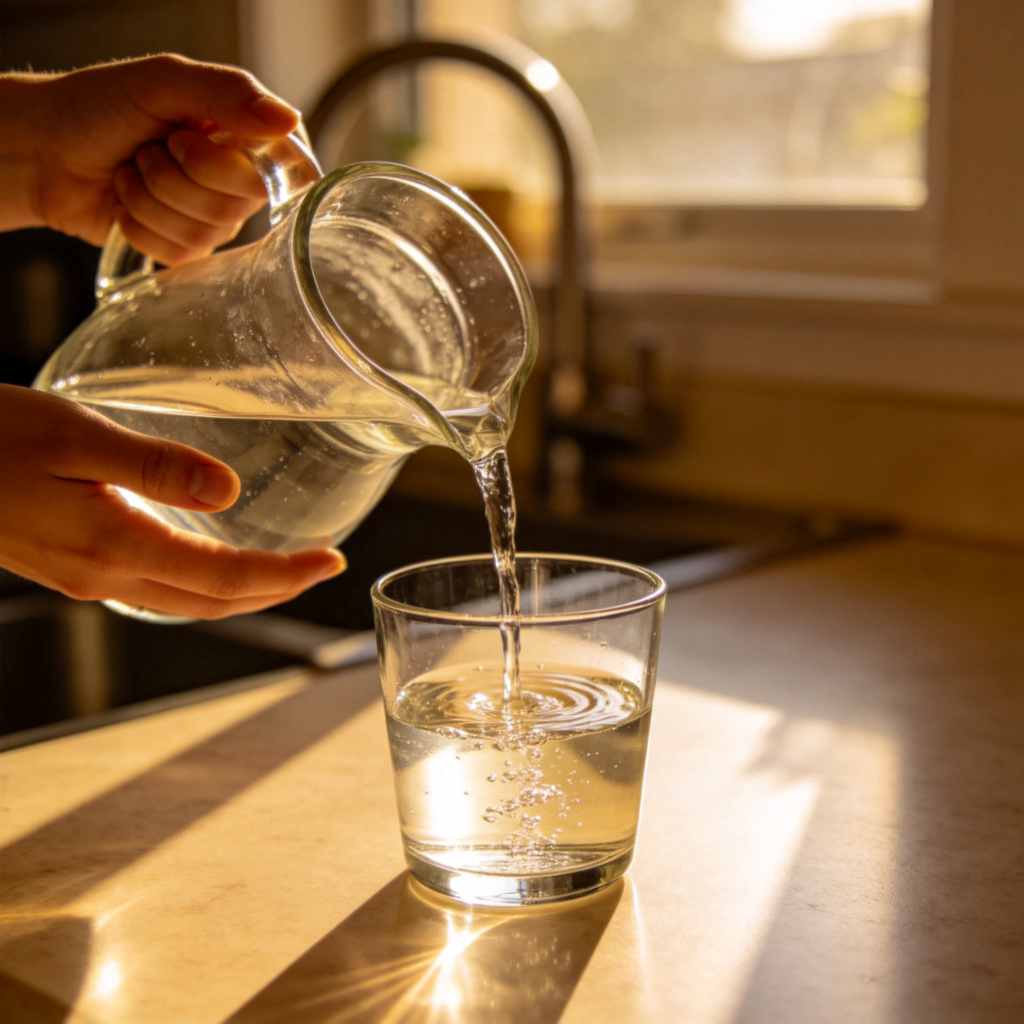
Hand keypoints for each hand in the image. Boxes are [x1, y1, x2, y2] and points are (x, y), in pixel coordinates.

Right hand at [0, 385, 345, 619]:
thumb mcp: (75, 434)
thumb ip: (156, 466)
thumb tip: (229, 493)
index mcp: (112, 545)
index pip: (224, 578)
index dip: (285, 576)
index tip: (332, 563)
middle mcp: (103, 574)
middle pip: (212, 602)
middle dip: (276, 589)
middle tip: (323, 567)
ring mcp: (85, 576)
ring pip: (185, 601)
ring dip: (243, 590)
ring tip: (286, 566)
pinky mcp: (71, 565)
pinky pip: (155, 588)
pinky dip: (202, 581)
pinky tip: (213, 556)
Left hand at [2, 53, 300, 264]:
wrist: (45, 149)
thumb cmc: (98, 107)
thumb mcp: (162, 80)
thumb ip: (227, 92)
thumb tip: (288, 120)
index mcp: (245, 135)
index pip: (283, 168)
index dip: (234, 165)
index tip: (190, 139)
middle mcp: (238, 180)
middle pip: (237, 203)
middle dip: (176, 175)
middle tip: (151, 149)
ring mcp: (213, 219)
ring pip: (205, 231)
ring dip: (150, 198)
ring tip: (132, 172)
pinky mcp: (185, 248)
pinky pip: (180, 253)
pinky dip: (140, 225)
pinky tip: (127, 203)